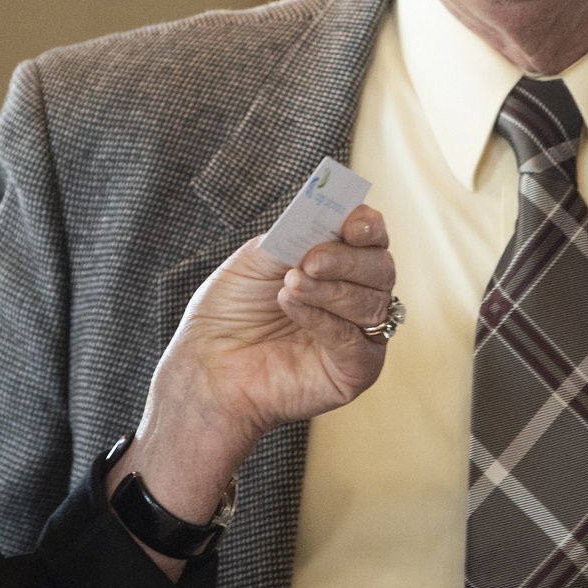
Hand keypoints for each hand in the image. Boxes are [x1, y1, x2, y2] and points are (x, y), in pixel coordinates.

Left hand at [114, 205, 395, 568]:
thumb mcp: (258, 259)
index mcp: (338, 265)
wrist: (206, 366)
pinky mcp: (356, 372)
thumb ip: (296, 236)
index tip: (352, 223)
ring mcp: (359, 336)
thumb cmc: (230, 311)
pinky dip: (326, 320)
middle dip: (347, 260)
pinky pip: (357, 341)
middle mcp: (355, 297)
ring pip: (373, 303)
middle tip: (309, 260)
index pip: (371, 239)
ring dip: (330, 289)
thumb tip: (333, 215)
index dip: (368, 226)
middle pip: (381, 268)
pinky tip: (292, 306)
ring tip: (289, 285)